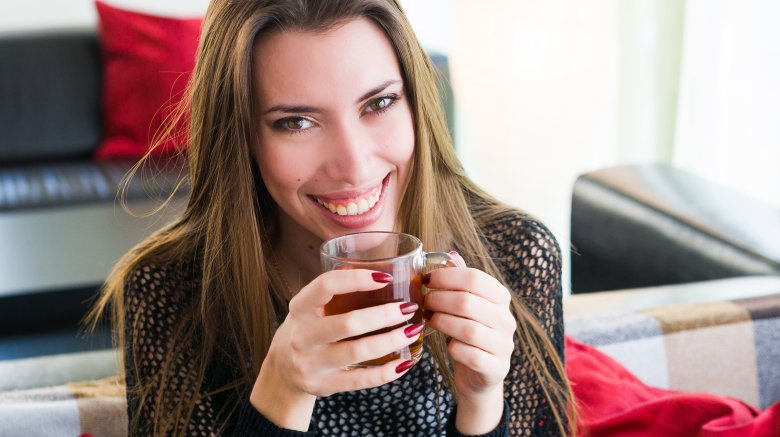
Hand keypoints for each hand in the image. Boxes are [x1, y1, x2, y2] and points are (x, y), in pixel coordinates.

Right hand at [250, 269, 420, 429]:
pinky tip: (404, 362)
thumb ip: (334, 292)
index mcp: (300, 307)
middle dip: (384, 315)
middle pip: (348, 323)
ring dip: (391, 341)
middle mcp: (302, 335)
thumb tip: (381, 272)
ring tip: (412, 331)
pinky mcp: (323, 385)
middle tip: (408, 308)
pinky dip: (386, 372)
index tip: (385, 277)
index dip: (356, 279)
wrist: (282, 370)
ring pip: (357, 352)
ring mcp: (311, 363)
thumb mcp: (309, 307)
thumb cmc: (307, 330)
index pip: (325, 285)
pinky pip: (360, 380)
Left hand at [423, 253, 515, 431]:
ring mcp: (504, 345)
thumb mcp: (465, 305)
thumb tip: (450, 254)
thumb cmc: (467, 332)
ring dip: (442, 322)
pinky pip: (471, 355)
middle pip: (468, 301)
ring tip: (428, 320)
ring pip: (469, 329)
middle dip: (439, 300)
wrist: (480, 375)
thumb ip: (460, 281)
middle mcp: (507, 320)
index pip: (475, 278)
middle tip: (423, 302)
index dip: (446, 276)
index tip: (426, 280)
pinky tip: (447, 344)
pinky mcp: (496, 368)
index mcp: (500, 298)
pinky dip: (454, 348)